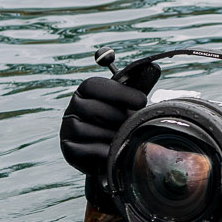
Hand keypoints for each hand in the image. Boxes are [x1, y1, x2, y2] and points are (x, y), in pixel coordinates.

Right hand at [59, 62, 158, 179]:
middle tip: (132, 124)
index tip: (142, 101)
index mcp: (84, 93)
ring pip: (90, 131)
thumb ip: (139, 85)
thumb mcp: (130, 103)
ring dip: (113, 136)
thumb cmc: (121, 123)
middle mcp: (71, 109)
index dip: (119, 93)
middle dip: (119, 118)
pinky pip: (88, 150)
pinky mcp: (68, 151)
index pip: (93, 85)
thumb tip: (153, 67)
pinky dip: (105, 152)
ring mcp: (67, 130)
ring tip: (123, 139)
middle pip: (93, 109)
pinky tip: (114, 152)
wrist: (113, 154)